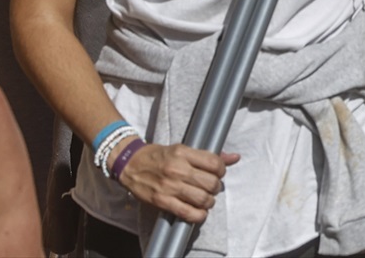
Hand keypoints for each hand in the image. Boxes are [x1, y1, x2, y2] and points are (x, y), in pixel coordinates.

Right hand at [119, 142, 240, 224]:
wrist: (130, 164)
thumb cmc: (158, 156)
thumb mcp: (182, 149)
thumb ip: (208, 155)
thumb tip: (234, 157)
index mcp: (183, 152)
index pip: (214, 163)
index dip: (221, 170)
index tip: (217, 173)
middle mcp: (177, 169)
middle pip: (211, 183)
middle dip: (216, 187)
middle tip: (211, 187)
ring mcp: (169, 186)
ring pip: (202, 199)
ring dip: (209, 202)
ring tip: (206, 199)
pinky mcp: (162, 201)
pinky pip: (187, 213)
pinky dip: (199, 215)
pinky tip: (199, 212)